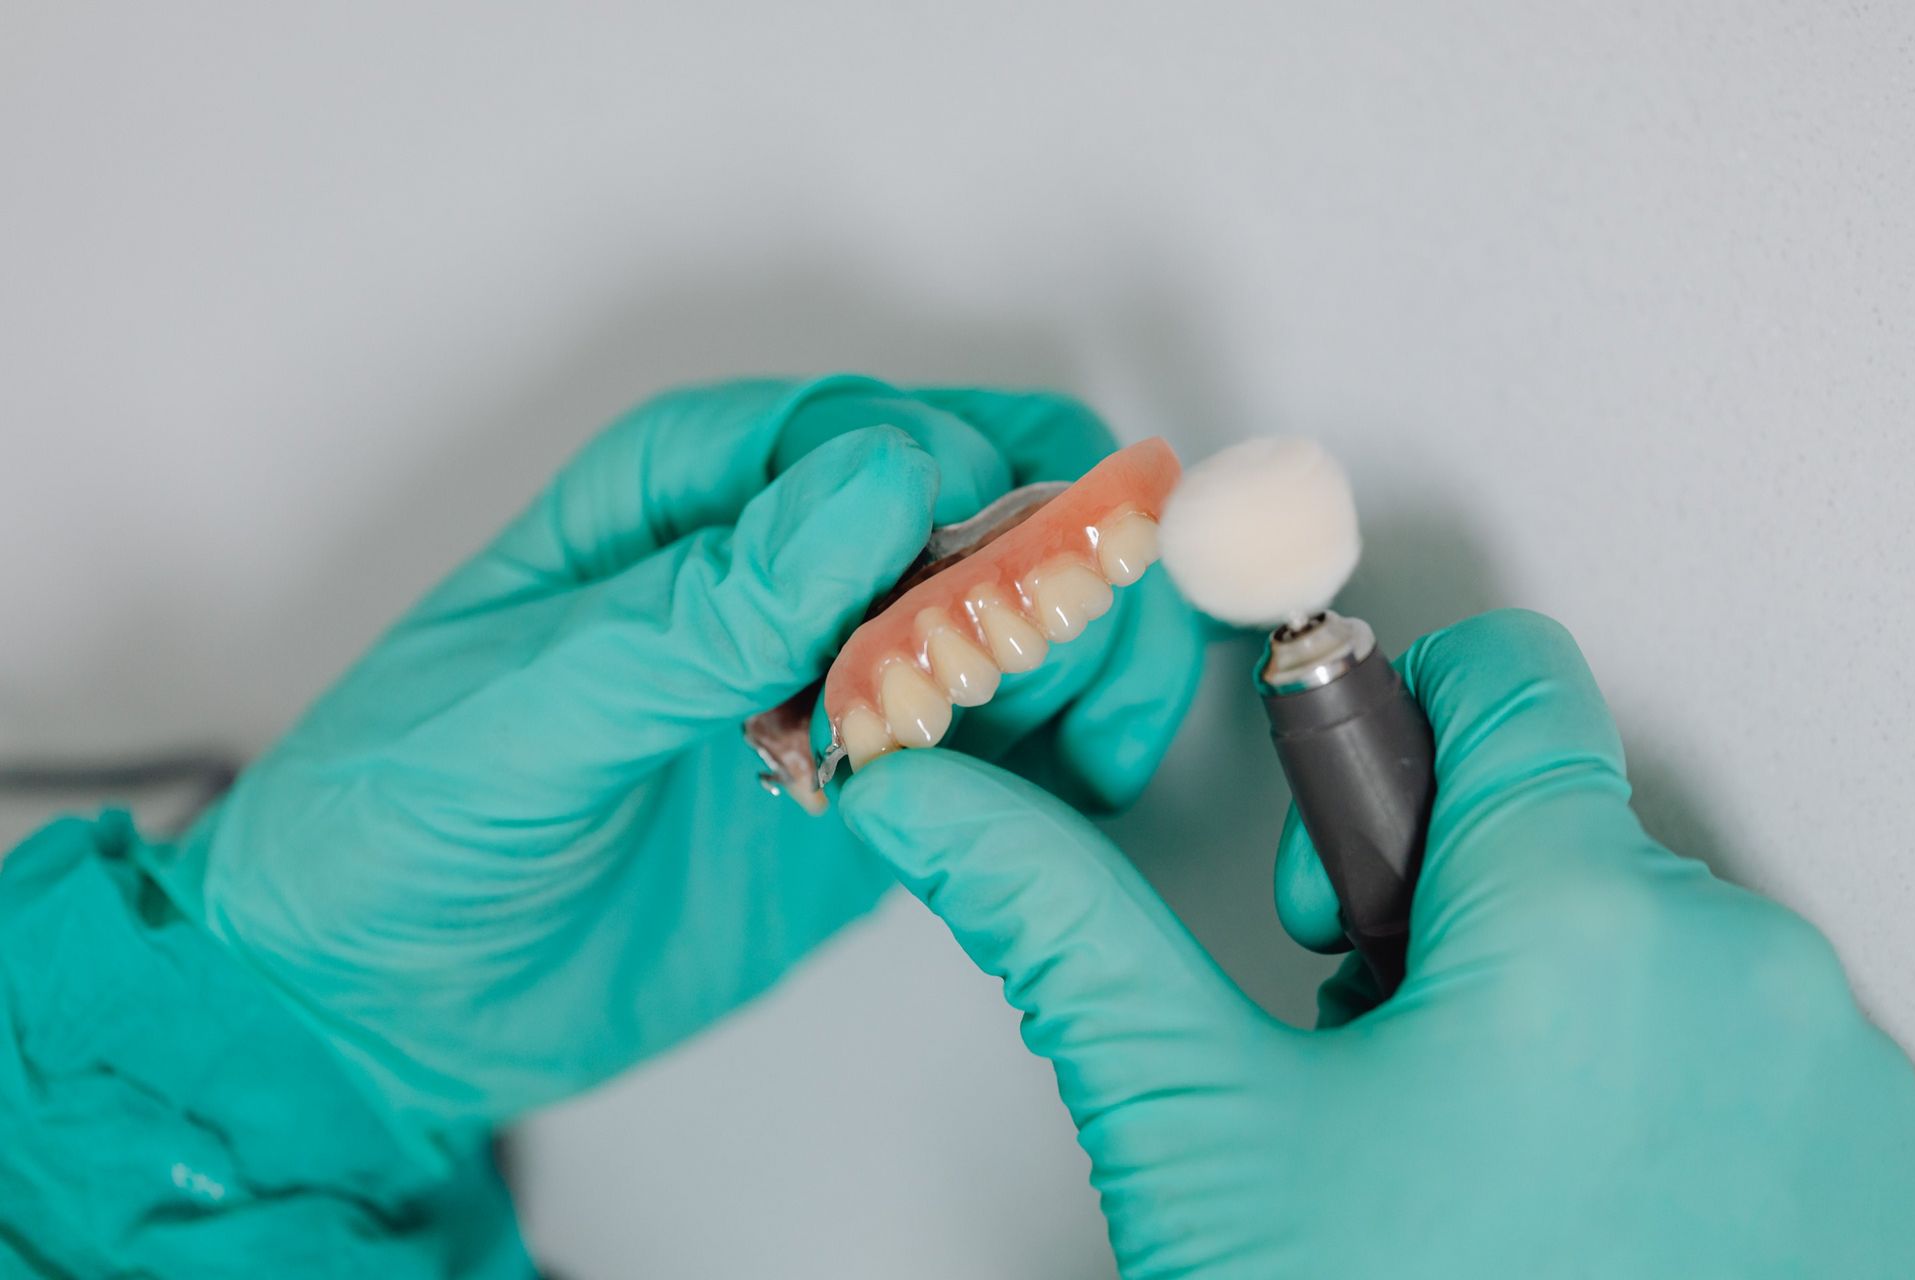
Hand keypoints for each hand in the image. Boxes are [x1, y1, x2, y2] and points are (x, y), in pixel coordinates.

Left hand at [135, 376, 1202, 1150]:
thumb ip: (701, 607)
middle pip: (1001, 503)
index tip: (973, 630)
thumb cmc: (396, 821)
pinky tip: (1044, 811)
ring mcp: (842, 669)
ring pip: (1033, 615)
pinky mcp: (879, 782)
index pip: (897, 436)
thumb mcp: (530, 708)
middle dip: (1060, 582)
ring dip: (1078, 669)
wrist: (375, 1001)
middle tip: (1030, 696)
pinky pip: (1018, 739)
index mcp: (696, 486)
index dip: (975, 511)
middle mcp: (788, 556)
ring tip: (1050, 767)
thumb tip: (881, 485)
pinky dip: (1065, 760)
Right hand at [842, 610, 1914, 1277]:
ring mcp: (1840, 1084)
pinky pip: (1740, 1050)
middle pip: (1563, 827)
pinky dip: (1647, 1091)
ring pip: (1647, 947)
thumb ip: (1060, 919)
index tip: (1343, 843)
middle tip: (1378, 1050)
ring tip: (1468, 1154)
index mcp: (1583, 921)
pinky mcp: (1878, 1169)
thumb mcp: (1197, 1128)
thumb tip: (932, 802)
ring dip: (1542, 1010)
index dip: (1390, 731)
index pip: (1508, 675)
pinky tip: (1567, 1204)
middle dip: (1446, 908)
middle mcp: (1749, 974)